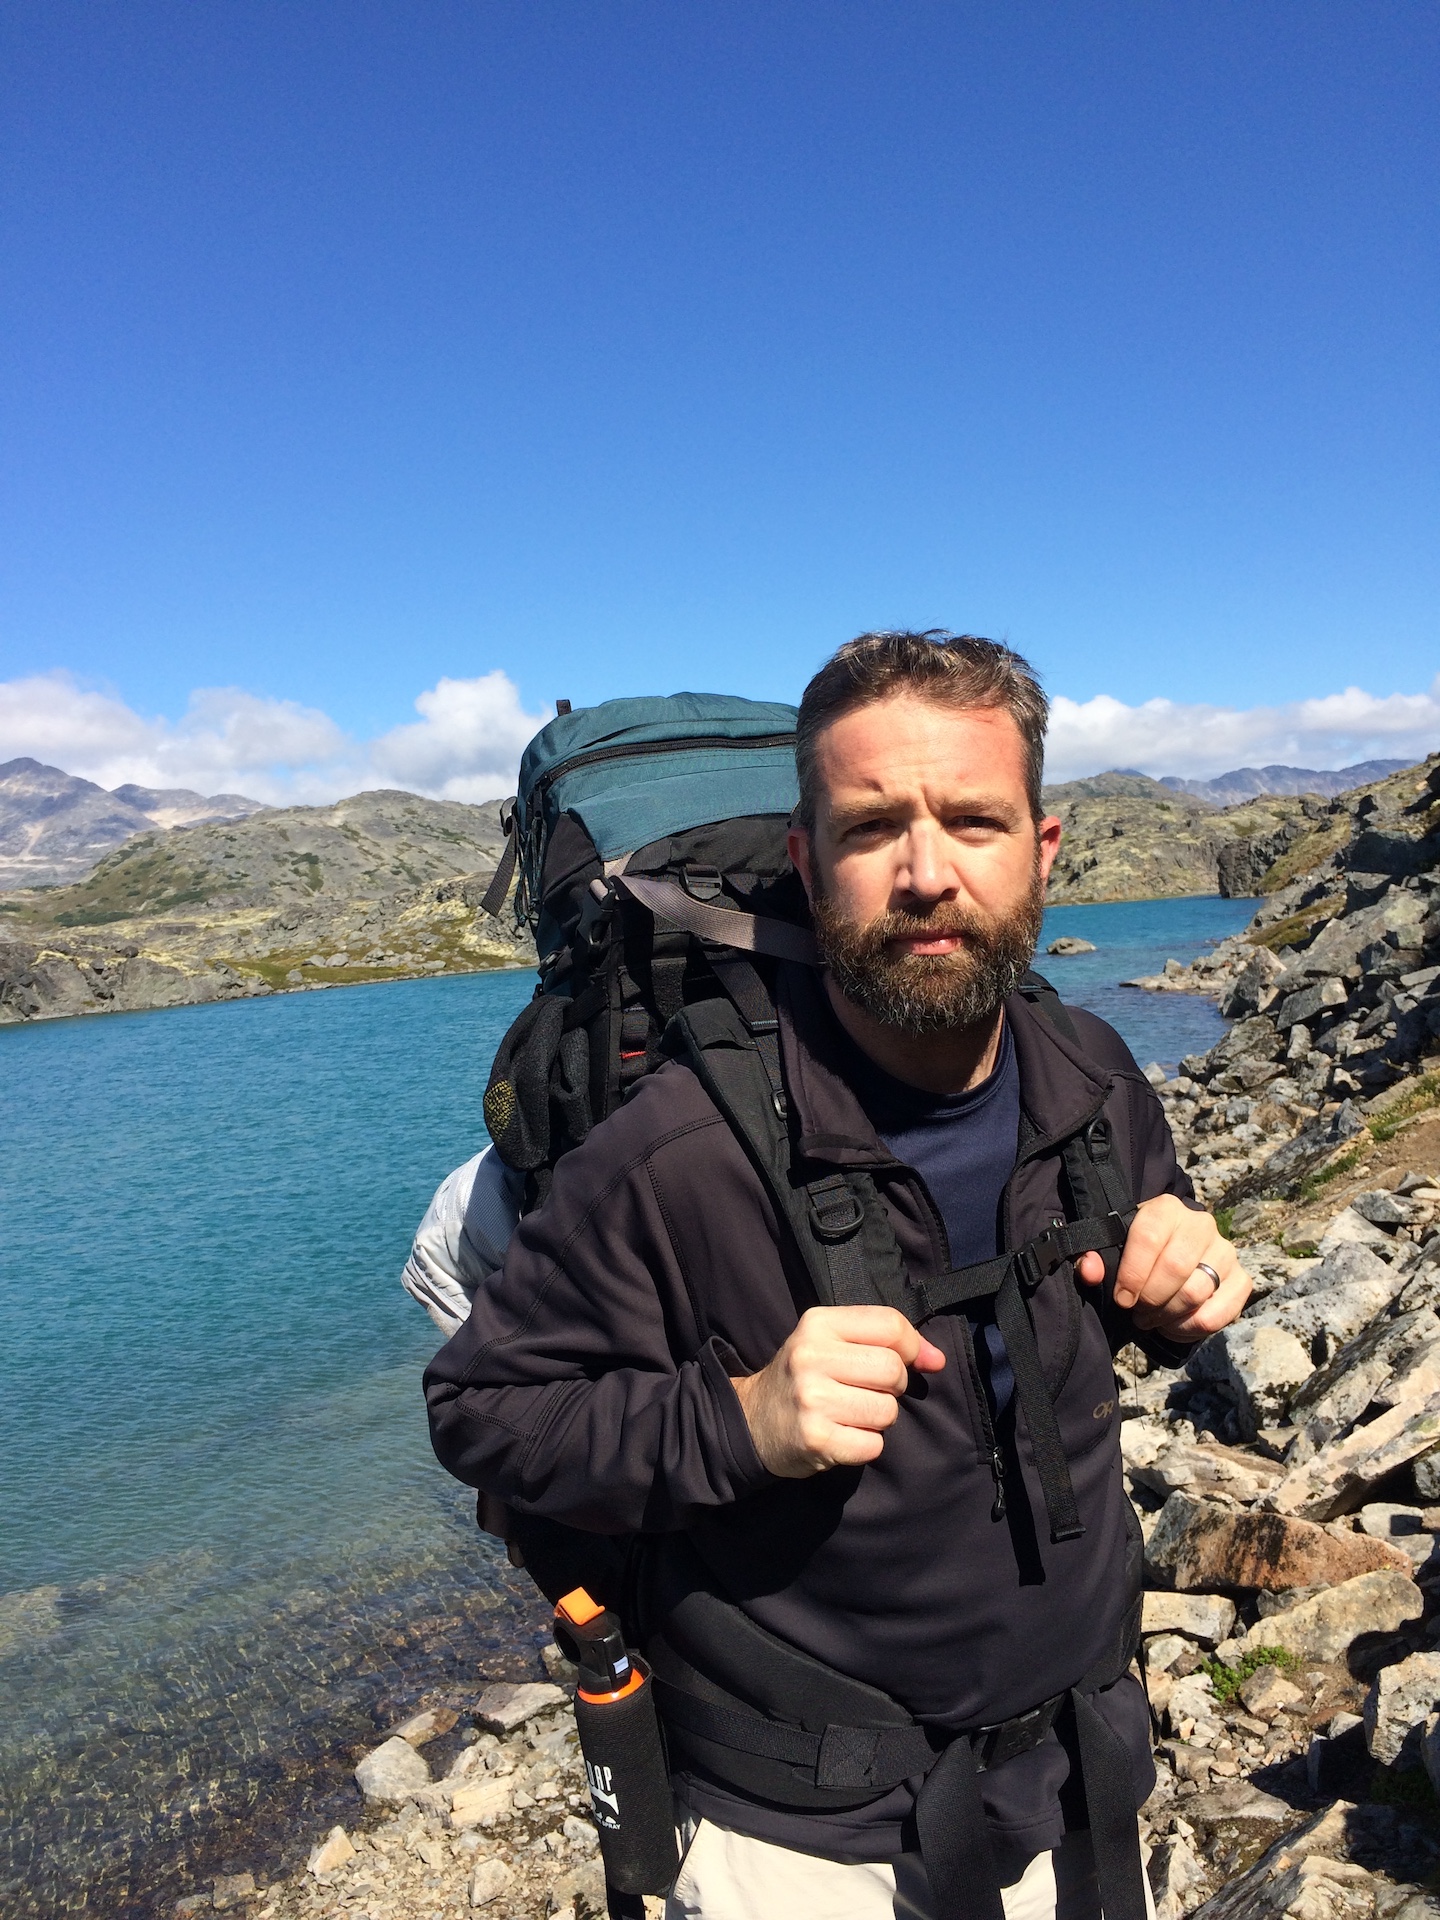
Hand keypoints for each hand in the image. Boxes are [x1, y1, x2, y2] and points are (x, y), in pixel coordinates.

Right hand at [731, 1305, 945, 1477]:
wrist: (753, 1420)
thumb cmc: (804, 1377)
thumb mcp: (832, 1342)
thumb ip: (885, 1341)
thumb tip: (937, 1359)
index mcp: (818, 1324)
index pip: (889, 1325)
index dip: (913, 1346)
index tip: (916, 1362)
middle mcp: (811, 1357)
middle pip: (893, 1370)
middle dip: (894, 1387)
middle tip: (869, 1392)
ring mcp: (811, 1399)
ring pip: (887, 1410)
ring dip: (880, 1419)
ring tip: (852, 1414)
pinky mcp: (816, 1439)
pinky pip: (873, 1445)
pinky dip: (866, 1445)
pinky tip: (843, 1435)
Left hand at [1076, 1194, 1250, 1342]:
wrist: (1171, 1253)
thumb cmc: (1137, 1253)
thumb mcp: (1109, 1249)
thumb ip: (1091, 1258)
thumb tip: (1090, 1270)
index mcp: (1165, 1209)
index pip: (1150, 1237)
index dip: (1133, 1274)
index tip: (1122, 1298)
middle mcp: (1201, 1224)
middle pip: (1176, 1268)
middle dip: (1151, 1299)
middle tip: (1138, 1312)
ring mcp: (1225, 1251)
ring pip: (1196, 1293)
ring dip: (1168, 1315)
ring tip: (1152, 1318)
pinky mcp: (1241, 1279)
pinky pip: (1218, 1313)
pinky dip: (1191, 1327)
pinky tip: (1174, 1325)